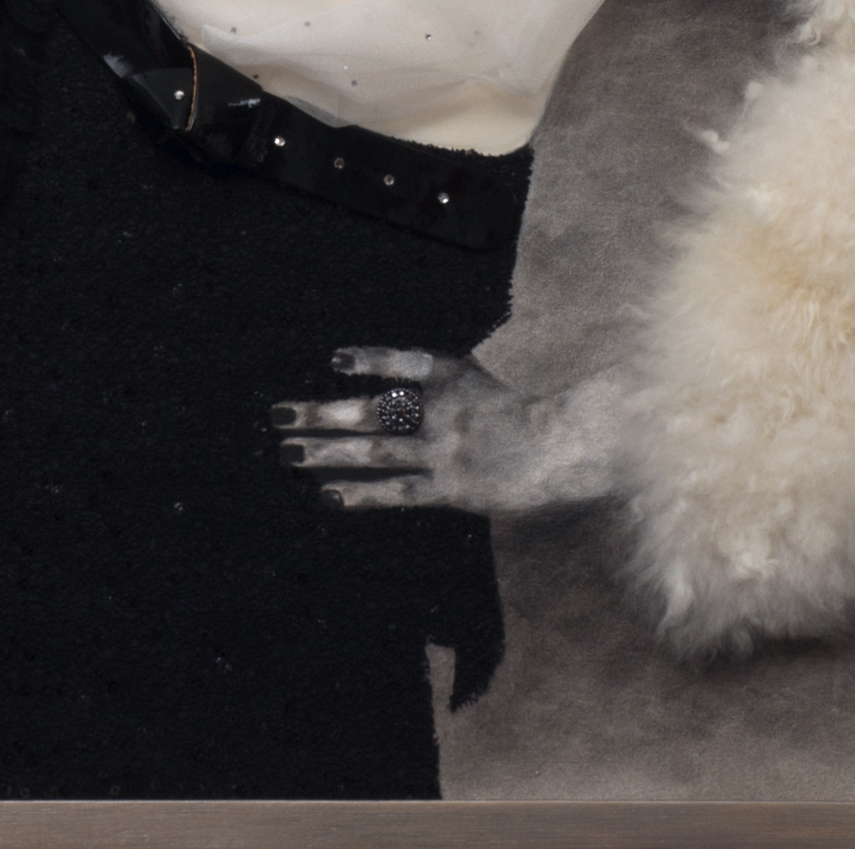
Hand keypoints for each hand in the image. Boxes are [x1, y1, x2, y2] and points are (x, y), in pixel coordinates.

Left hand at [272, 346, 628, 515]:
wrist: (577, 446)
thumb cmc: (548, 421)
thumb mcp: (505, 390)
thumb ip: (468, 392)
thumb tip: (431, 400)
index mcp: (458, 375)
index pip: (404, 361)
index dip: (369, 360)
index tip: (337, 359)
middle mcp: (443, 407)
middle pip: (372, 408)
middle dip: (321, 412)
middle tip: (278, 413)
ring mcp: (445, 446)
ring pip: (374, 447)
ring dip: (328, 450)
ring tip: (288, 452)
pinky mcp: (452, 486)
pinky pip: (397, 490)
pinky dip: (361, 492)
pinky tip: (329, 495)